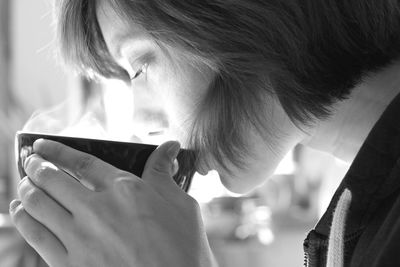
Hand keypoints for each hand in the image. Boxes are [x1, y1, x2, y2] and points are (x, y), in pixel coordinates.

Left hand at [9, 139, 214, 266]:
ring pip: (38, 205)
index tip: (41, 145)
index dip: (56, 150)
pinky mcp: (72, 265)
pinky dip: (23, 220)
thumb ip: (163, 172)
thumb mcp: (180, 203)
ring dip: (26, 190)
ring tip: (24, 185)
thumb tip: (169, 146)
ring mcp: (82, 238)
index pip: (81, 162)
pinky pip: (36, 237)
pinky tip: (20, 212)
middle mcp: (98, 209)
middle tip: (30, 163)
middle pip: (53, 180)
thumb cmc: (184, 246)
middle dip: (35, 167)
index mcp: (125, 189)